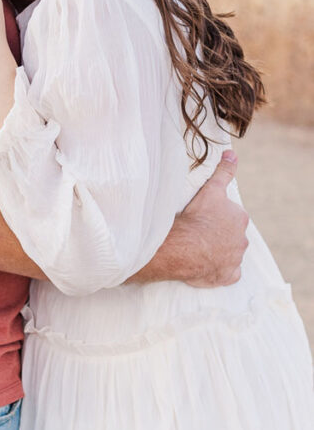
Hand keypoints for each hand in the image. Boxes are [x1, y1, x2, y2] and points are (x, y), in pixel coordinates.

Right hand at [134, 151, 248, 286]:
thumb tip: (232, 153)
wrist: (186, 246)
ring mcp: (235, 259)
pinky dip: (220, 269)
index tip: (204, 216)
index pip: (232, 215)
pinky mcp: (228, 276)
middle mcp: (242, 240)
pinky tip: (208, 264)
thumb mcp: (211, 189)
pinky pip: (227, 272)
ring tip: (199, 246)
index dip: (217, 215)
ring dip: (218, 250)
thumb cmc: (198, 217)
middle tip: (200, 230)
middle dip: (220, 233)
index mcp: (240, 219)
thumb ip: (223, 171)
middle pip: (232, 234)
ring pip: (230, 253)